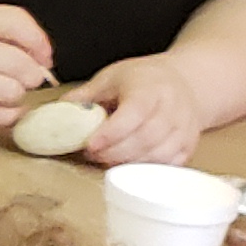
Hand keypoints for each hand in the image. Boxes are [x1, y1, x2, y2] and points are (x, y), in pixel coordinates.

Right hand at [0, 4, 54, 126]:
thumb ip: (7, 29)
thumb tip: (44, 58)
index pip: (16, 23)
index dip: (39, 41)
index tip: (43, 54)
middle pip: (17, 63)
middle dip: (32, 73)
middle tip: (28, 75)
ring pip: (9, 91)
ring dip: (19, 93)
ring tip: (11, 89)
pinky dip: (9, 113)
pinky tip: (3, 105)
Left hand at [67, 54, 205, 166]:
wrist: (185, 83)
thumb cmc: (143, 80)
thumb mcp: (112, 77)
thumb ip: (85, 95)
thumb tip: (56, 111)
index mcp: (151, 87)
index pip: (134, 113)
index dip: (111, 133)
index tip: (90, 144)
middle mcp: (173, 107)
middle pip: (145, 138)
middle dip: (114, 152)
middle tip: (92, 154)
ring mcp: (184, 128)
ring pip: (157, 155)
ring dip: (128, 163)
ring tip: (106, 159)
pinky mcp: (189, 145)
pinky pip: (168, 165)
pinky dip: (146, 169)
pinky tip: (128, 164)